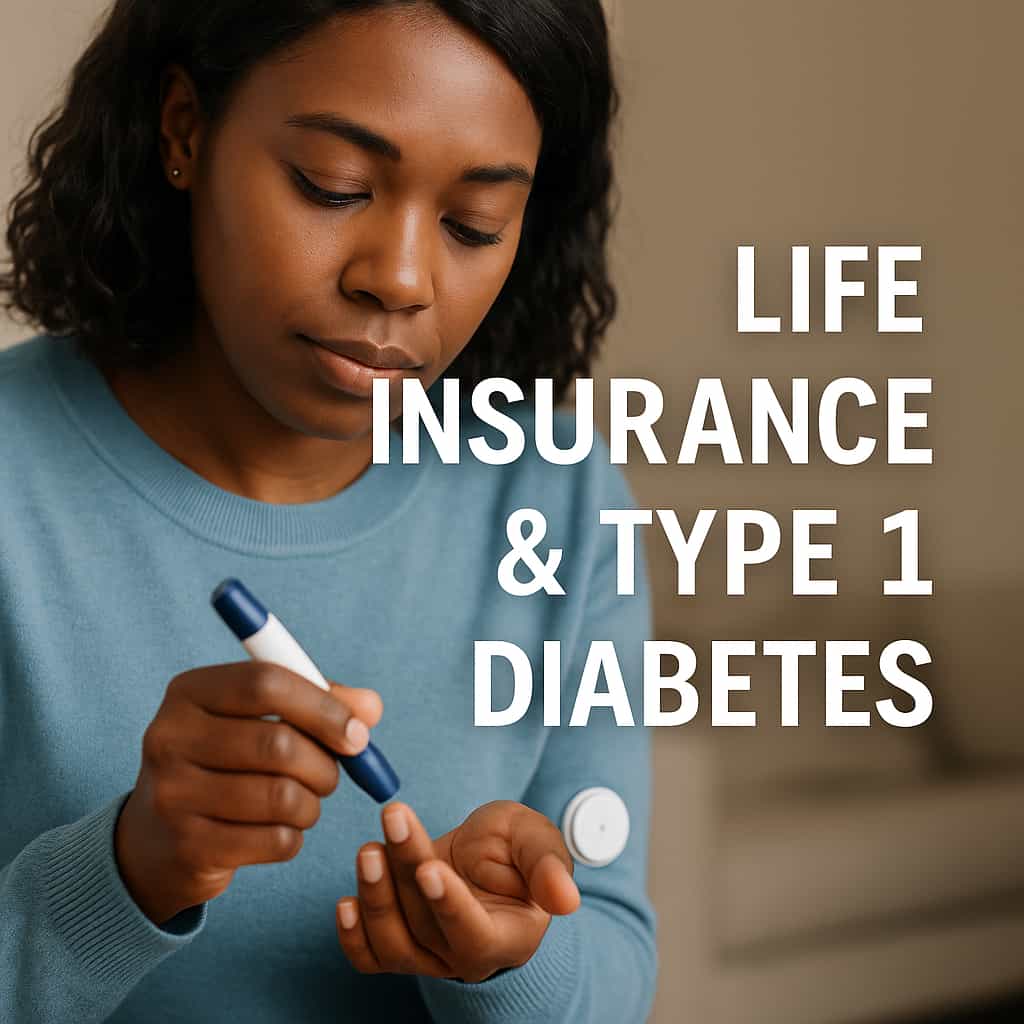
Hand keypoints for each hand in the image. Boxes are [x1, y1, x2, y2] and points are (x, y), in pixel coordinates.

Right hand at [115, 662, 381, 924]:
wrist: (157, 839)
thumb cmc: (228, 762)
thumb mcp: (261, 718)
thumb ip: (320, 701)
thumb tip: (370, 708)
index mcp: (189, 692)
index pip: (266, 683)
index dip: (323, 707)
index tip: (357, 732)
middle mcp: (169, 737)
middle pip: (278, 743)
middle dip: (324, 764)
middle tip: (331, 774)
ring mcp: (172, 794)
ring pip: (282, 797)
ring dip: (312, 803)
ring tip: (304, 802)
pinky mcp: (187, 847)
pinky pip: (275, 840)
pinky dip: (294, 837)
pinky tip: (278, 831)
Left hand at [335, 800, 579, 982]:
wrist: (485, 861)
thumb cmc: (515, 851)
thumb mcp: (537, 841)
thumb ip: (549, 866)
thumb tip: (566, 900)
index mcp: (507, 936)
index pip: (473, 934)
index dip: (449, 905)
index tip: (429, 868)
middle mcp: (465, 957)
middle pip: (427, 925)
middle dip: (405, 870)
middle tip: (394, 819)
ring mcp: (428, 957)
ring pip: (394, 943)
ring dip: (376, 895)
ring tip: (370, 848)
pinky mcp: (399, 948)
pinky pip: (369, 958)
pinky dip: (353, 936)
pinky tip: (345, 902)